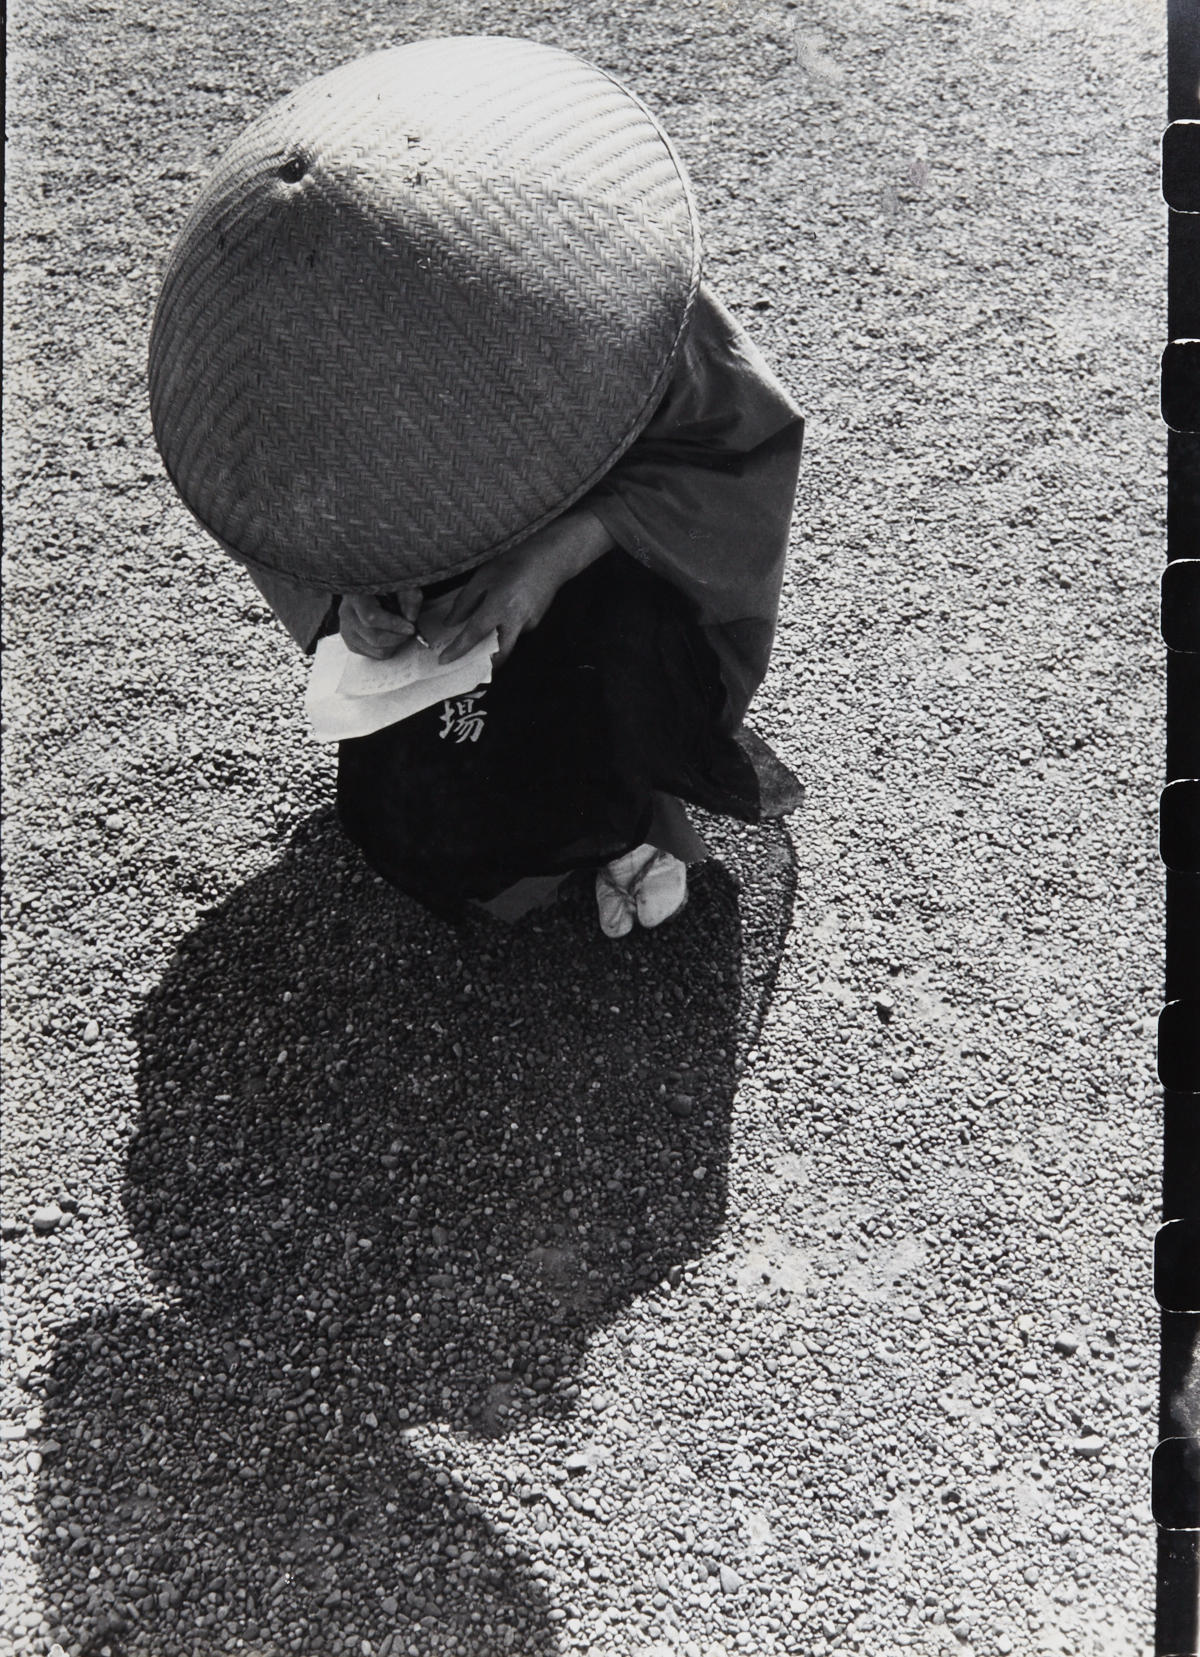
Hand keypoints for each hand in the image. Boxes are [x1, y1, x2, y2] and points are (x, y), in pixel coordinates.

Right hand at [339, 589, 422, 657]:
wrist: (368, 590)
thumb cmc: (386, 586)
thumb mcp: (400, 584)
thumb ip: (409, 597)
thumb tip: (410, 618)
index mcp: (356, 596)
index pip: (371, 617)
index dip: (394, 625)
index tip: (411, 628)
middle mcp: (346, 613)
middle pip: (373, 637)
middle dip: (397, 638)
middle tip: (410, 631)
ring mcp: (346, 629)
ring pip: (374, 649)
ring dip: (394, 644)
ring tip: (400, 632)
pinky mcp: (349, 641)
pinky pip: (372, 654)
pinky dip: (386, 649)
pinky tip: (390, 635)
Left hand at [438, 508, 613, 667]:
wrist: (550, 559)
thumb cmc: (514, 562)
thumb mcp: (483, 577)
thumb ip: (465, 602)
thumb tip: (451, 623)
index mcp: (499, 606)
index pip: (474, 634)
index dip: (458, 649)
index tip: (444, 660)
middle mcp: (515, 620)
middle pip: (499, 655)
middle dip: (485, 663)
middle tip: (469, 663)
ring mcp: (529, 624)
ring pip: (508, 643)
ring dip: (494, 646)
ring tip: (483, 638)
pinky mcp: (536, 622)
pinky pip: (516, 631)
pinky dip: (506, 628)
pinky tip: (504, 614)